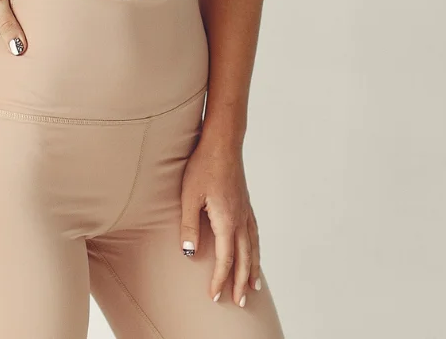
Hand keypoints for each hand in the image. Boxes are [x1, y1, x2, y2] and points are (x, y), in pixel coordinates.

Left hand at [178, 139, 261, 305]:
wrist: (222, 142)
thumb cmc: (203, 165)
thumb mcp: (189, 196)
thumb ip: (189, 226)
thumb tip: (189, 254)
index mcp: (226, 220)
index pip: (225, 259)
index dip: (219, 279)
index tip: (214, 296)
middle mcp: (240, 219)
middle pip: (245, 258)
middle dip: (241, 282)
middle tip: (239, 302)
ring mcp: (246, 211)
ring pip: (253, 247)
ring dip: (254, 269)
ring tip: (255, 287)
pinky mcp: (245, 203)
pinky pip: (255, 234)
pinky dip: (256, 249)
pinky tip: (254, 252)